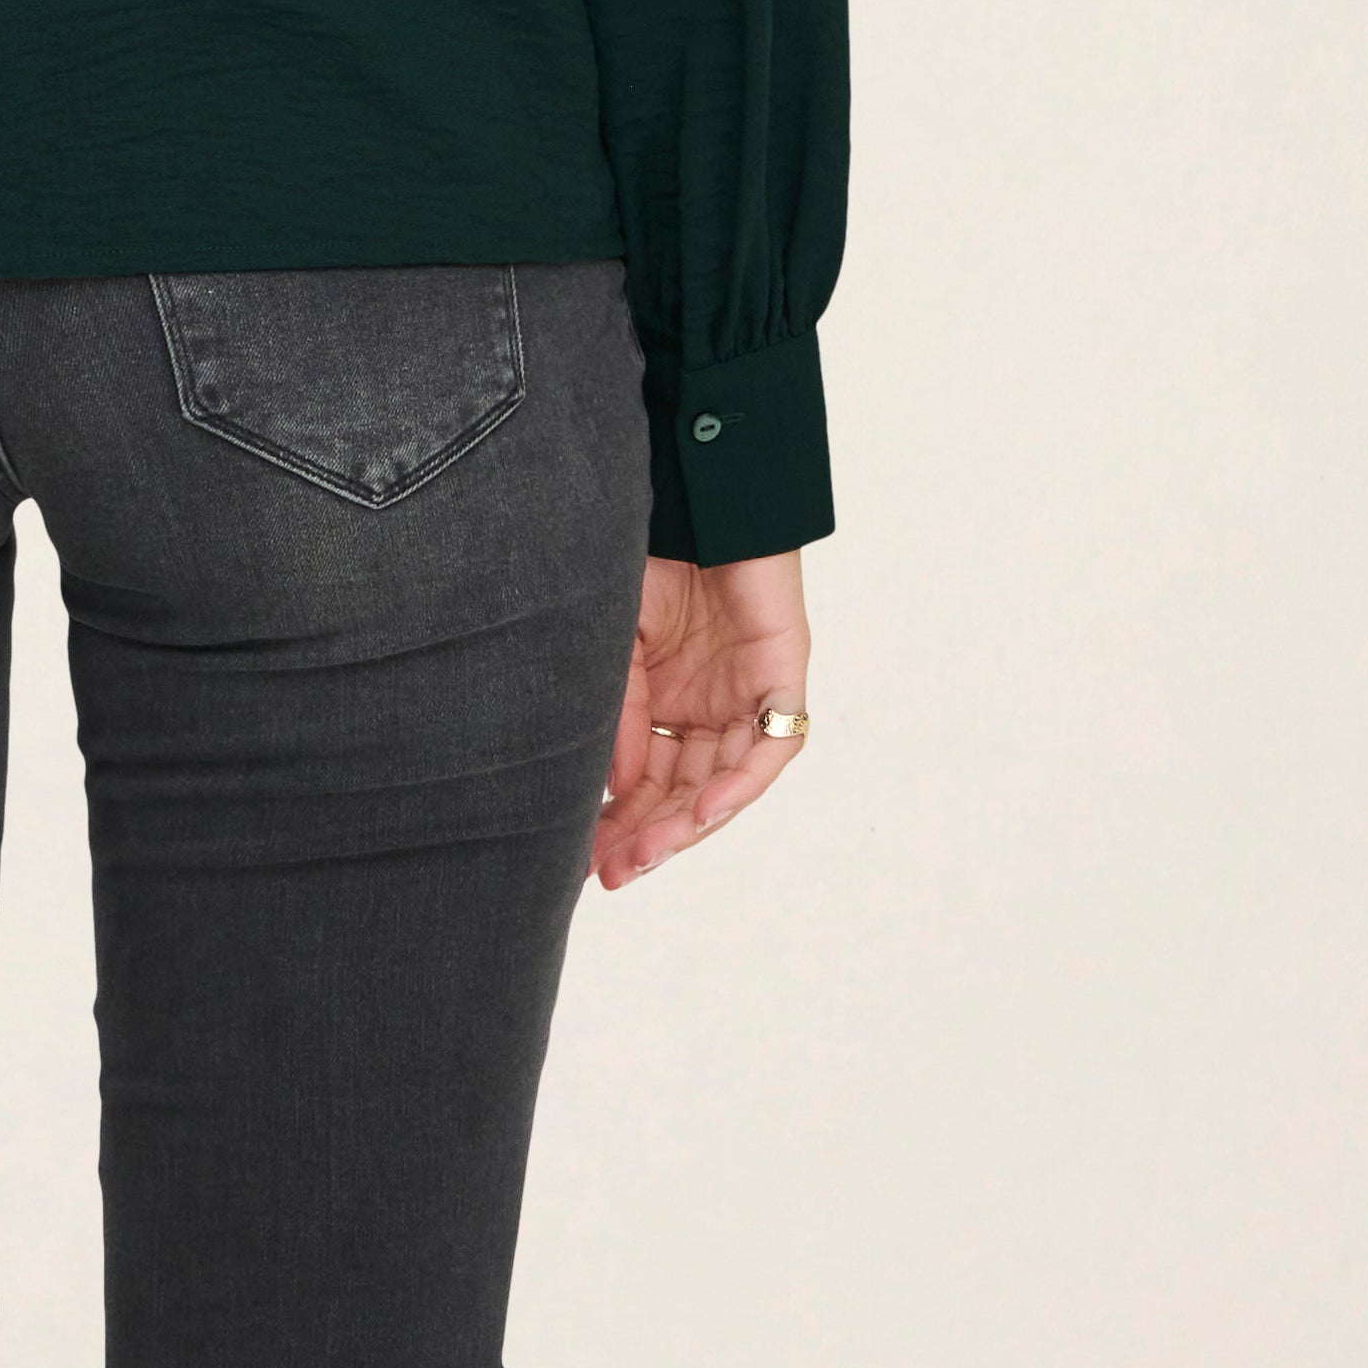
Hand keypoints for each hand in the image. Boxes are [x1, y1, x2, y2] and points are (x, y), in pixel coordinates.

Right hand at [595, 549, 812, 890]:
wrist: (693, 493)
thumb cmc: (648, 556)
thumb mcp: (615, 649)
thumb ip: (620, 718)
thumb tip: (615, 792)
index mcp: (668, 704)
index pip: (648, 782)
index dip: (621, 822)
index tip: (584, 861)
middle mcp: (711, 708)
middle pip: (686, 793)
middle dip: (649, 837)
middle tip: (611, 874)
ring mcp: (750, 694)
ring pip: (727, 782)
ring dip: (687, 824)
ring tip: (646, 855)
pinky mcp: (782, 674)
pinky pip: (771, 746)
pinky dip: (738, 783)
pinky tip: (703, 812)